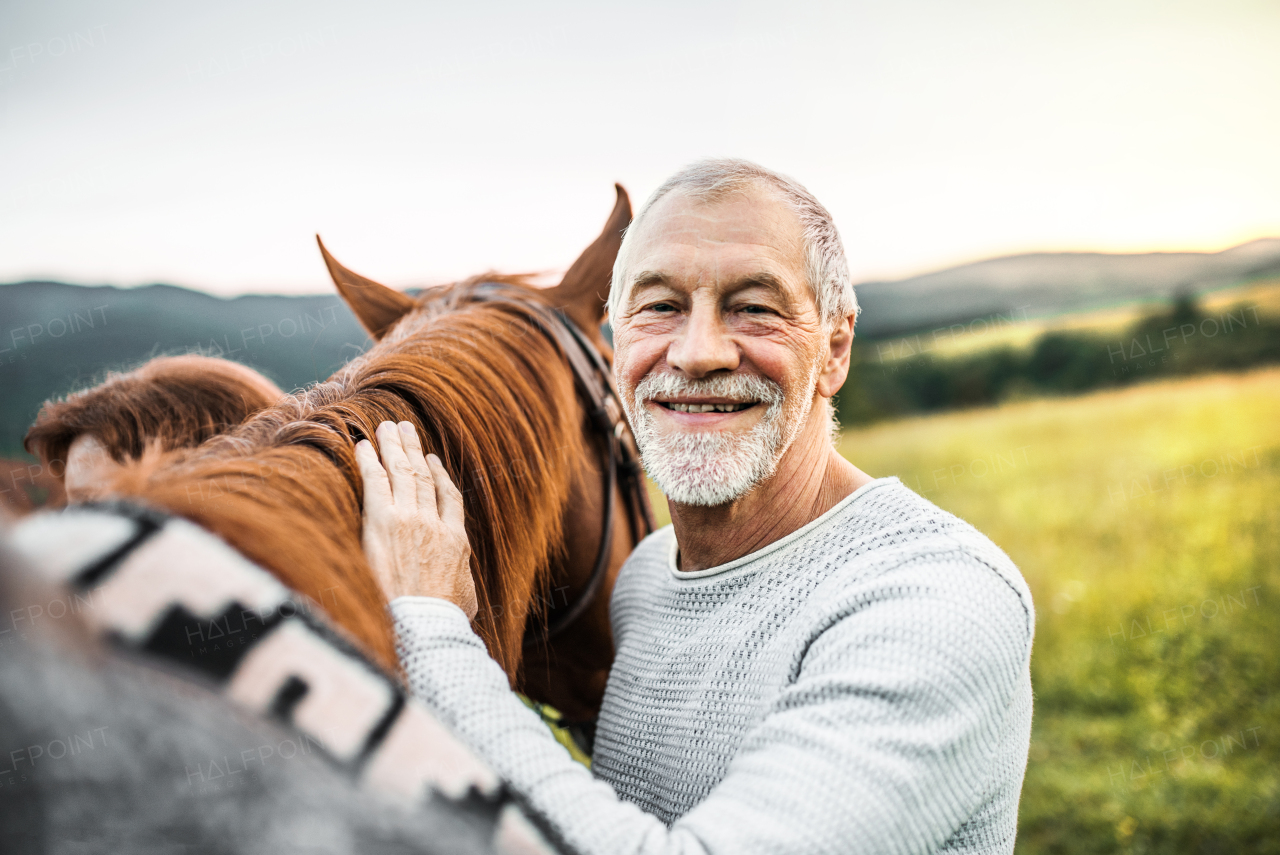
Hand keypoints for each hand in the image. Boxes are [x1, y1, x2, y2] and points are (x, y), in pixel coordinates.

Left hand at [355, 420, 477, 619]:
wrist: (424, 625)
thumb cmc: (443, 621)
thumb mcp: (466, 598)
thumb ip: (460, 581)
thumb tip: (458, 586)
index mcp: (456, 540)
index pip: (449, 498)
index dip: (439, 475)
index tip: (431, 460)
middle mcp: (434, 523)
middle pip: (423, 477)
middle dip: (413, 450)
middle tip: (404, 428)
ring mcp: (409, 520)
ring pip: (402, 473)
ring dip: (394, 446)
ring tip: (387, 426)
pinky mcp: (383, 523)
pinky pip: (376, 483)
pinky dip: (371, 462)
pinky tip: (363, 446)